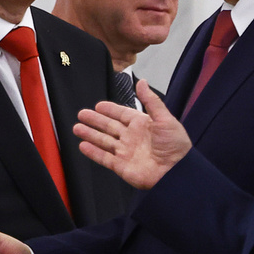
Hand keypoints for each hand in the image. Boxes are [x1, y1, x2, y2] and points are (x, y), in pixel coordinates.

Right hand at [73, 79, 191, 188]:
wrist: (177, 172)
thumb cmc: (176, 145)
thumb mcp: (165, 119)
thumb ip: (151, 100)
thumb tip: (141, 81)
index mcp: (142, 125)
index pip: (121, 114)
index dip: (110, 110)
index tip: (98, 106)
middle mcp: (132, 137)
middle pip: (109, 127)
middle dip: (95, 121)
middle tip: (82, 114)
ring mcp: (125, 152)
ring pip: (103, 141)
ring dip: (90, 134)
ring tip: (76, 128)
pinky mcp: (121, 166)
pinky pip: (104, 158)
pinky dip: (93, 152)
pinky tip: (83, 146)